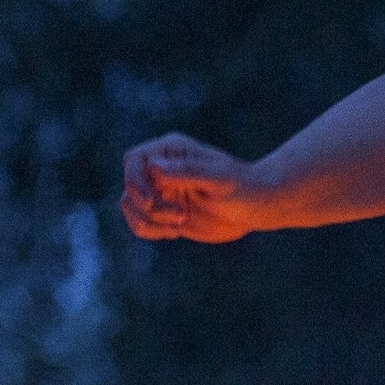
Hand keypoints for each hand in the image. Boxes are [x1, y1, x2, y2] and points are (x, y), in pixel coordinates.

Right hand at [120, 134, 262, 242]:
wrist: (254, 207)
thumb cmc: (242, 186)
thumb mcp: (219, 178)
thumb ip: (187, 171)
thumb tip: (154, 166)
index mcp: (171, 151)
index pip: (134, 160)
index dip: (134, 181)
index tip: (152, 201)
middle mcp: (162, 169)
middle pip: (130, 187)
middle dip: (148, 208)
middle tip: (179, 216)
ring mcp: (161, 191)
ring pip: (130, 206)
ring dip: (148, 222)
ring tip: (178, 226)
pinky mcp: (164, 212)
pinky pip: (140, 223)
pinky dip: (150, 232)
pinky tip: (175, 232)